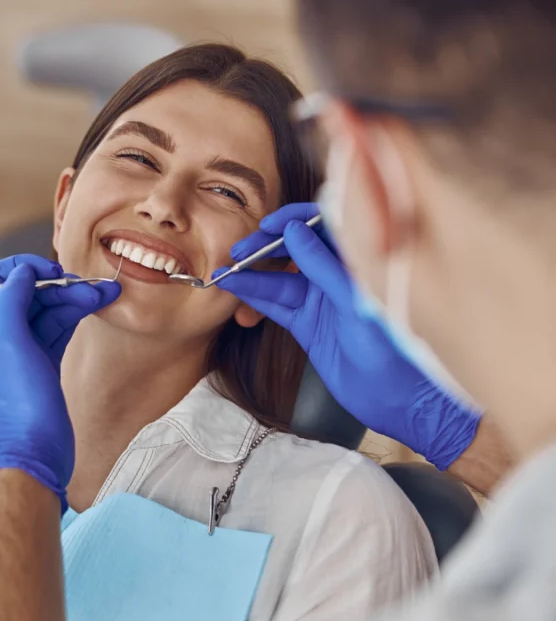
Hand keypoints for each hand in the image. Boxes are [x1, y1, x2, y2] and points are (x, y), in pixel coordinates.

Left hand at [0, 255, 120, 510]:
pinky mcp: (42, 365)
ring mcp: (21, 351)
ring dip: (73, 299)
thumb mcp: (8, 343)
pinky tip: (95, 307)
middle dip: (57, 284)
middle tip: (87, 285)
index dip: (23, 268)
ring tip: (104, 295)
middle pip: (26, 293)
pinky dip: (75, 316)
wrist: (33, 455)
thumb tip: (21, 272)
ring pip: (46, 311)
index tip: (50, 268)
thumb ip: (11, 300)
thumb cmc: (17, 404)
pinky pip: (57, 329)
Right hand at [216, 202, 479, 469]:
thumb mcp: (356, 301)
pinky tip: (235, 290)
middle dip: (265, 248)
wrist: (397, 399)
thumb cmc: (393, 348)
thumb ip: (325, 265)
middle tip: (239, 252)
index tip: (269, 224)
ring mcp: (321, 301)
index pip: (324, 226)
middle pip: (295, 250)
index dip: (295, 220)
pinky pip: (277, 305)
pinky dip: (255, 298)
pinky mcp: (307, 325)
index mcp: (360, 262)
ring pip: (280, 279)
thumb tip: (294, 231)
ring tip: (224, 274)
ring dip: (252, 276)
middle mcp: (338, 277)